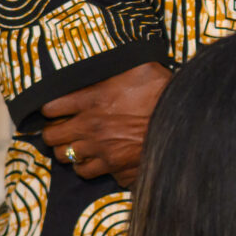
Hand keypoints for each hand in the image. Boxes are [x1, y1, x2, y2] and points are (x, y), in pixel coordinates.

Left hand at [39, 62, 171, 185]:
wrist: (185, 123)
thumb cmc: (164, 93)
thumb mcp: (140, 68)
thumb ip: (116, 67)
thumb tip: (107, 62)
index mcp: (91, 100)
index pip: (50, 108)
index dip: (50, 109)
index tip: (56, 110)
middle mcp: (90, 128)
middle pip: (52, 137)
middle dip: (55, 133)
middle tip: (63, 130)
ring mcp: (102, 151)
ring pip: (68, 159)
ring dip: (71, 152)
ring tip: (79, 147)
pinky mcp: (116, 169)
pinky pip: (92, 173)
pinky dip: (92, 168)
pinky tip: (99, 160)